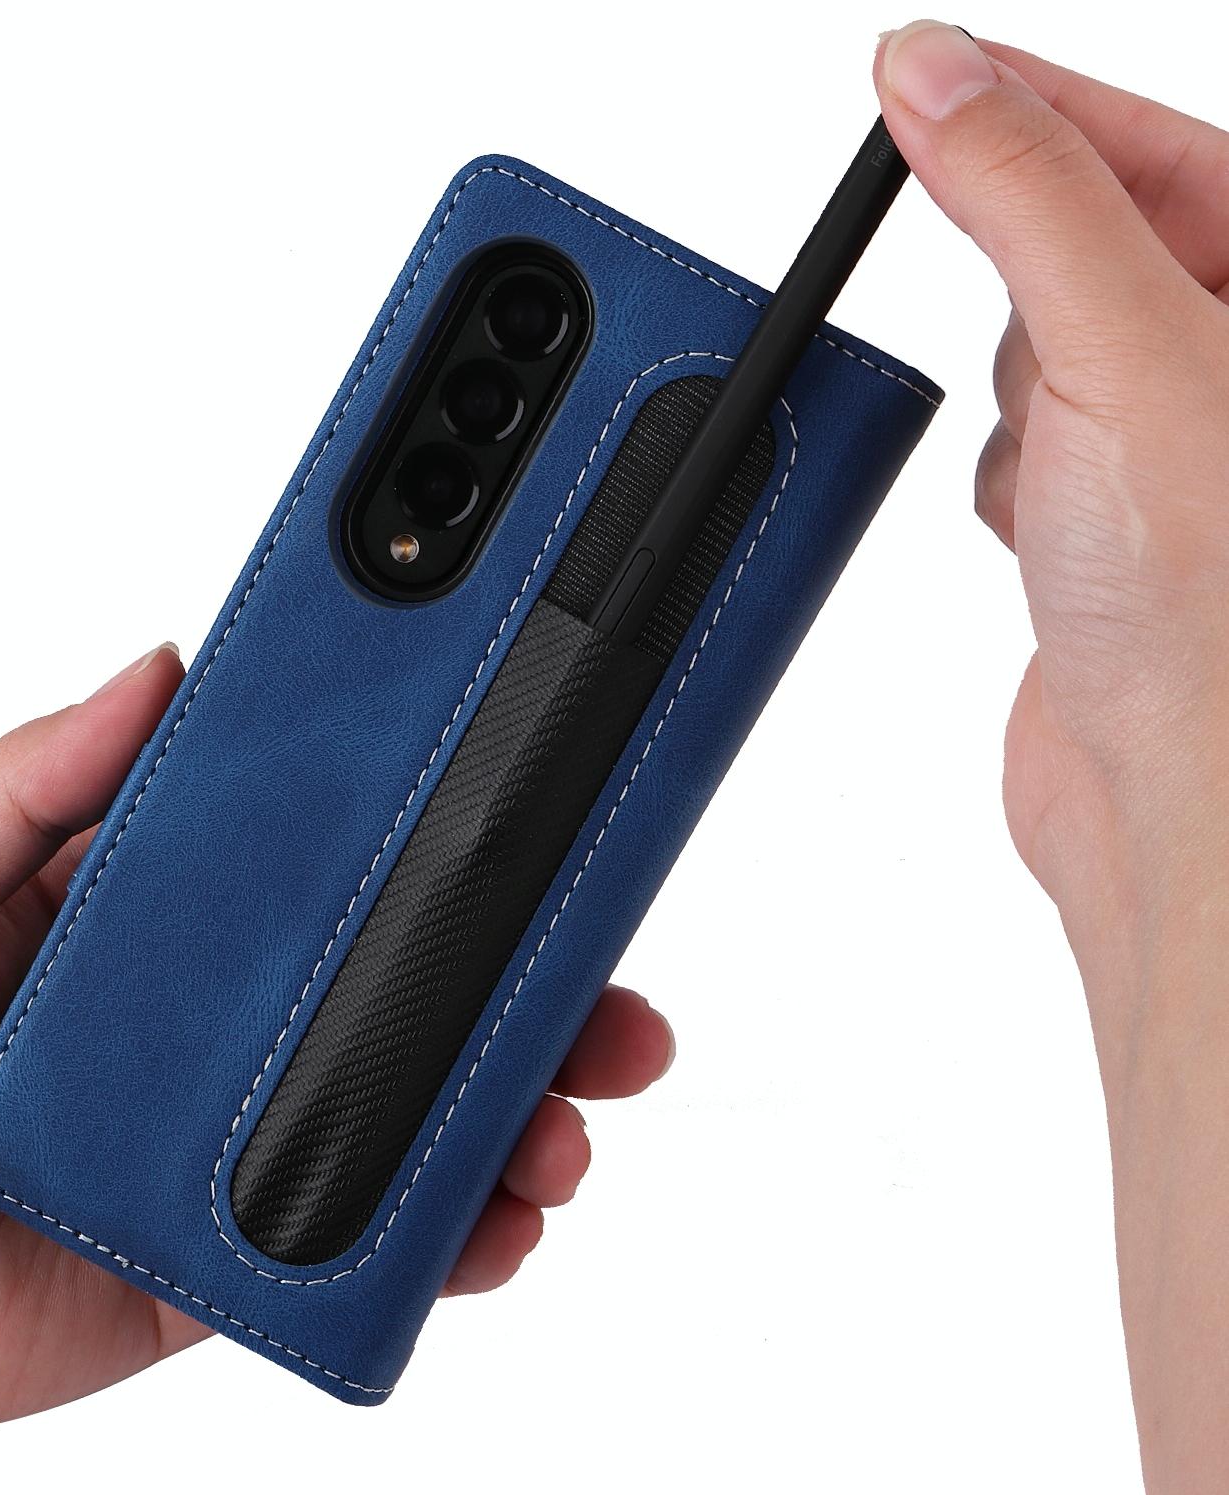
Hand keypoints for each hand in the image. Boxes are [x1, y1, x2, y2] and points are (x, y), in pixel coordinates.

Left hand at [0, 643, 672, 1493]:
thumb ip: (19, 786)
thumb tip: (156, 672)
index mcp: (149, 916)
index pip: (312, 858)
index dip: (421, 833)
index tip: (515, 814)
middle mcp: (213, 1019)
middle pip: (399, 982)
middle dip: (523, 981)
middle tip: (600, 983)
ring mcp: (233, 1136)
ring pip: (410, 1110)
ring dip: (515, 1104)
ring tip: (566, 1116)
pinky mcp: (233, 1253)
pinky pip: (367, 1239)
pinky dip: (453, 1231)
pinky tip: (498, 1217)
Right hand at [876, 24, 1228, 1494]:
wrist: (1175, 795)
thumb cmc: (1211, 602)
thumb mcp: (1120, 344)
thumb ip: (1021, 196)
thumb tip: (931, 74)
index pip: (1166, 145)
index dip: (1041, 105)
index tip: (920, 76)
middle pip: (1092, 245)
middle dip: (1037, 292)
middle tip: (1047, 356)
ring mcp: (1174, 444)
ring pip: (1043, 349)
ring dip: (1024, 398)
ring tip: (1063, 475)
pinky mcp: (1104, 520)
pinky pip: (1020, 443)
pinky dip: (1007, 473)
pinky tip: (1040, 529)